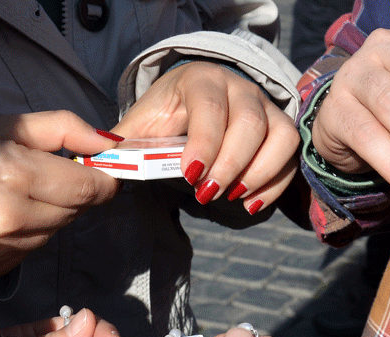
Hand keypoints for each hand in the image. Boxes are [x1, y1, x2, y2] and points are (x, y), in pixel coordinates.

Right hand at [0, 111, 121, 281]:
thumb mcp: (13, 125)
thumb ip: (66, 128)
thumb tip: (108, 143)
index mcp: (15, 174)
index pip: (88, 188)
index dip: (104, 180)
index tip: (105, 172)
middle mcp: (9, 216)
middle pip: (77, 210)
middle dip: (75, 192)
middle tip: (51, 175)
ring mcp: (0, 245)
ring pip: (58, 230)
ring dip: (53, 212)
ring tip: (22, 193)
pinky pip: (34, 247)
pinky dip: (32, 231)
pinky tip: (9, 214)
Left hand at [113, 61, 299, 212]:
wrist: (196, 98)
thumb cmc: (167, 113)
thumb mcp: (142, 121)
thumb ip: (123, 142)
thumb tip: (98, 164)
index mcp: (201, 80)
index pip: (210, 107)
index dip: (204, 143)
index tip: (190, 176)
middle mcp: (240, 87)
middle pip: (250, 123)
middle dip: (230, 164)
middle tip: (206, 194)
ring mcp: (266, 106)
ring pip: (280, 137)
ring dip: (259, 173)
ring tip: (231, 197)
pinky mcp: (281, 128)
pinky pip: (291, 155)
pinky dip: (275, 184)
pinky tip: (250, 203)